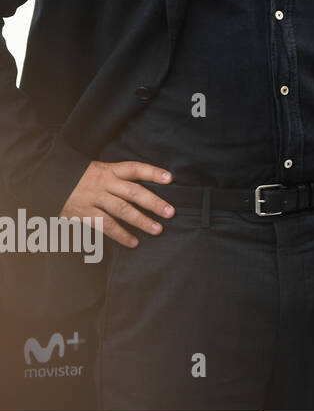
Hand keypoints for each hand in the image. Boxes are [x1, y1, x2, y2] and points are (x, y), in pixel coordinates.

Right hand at [58, 160, 174, 248]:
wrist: (47, 180)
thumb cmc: (79, 177)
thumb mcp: (98, 170)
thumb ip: (118, 178)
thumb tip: (144, 191)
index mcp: (109, 170)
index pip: (135, 168)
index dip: (153, 172)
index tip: (170, 178)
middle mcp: (104, 183)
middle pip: (133, 192)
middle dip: (153, 202)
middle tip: (170, 212)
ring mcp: (94, 198)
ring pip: (122, 210)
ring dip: (141, 221)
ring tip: (157, 230)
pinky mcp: (83, 213)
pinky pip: (105, 225)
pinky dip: (120, 234)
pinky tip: (133, 242)